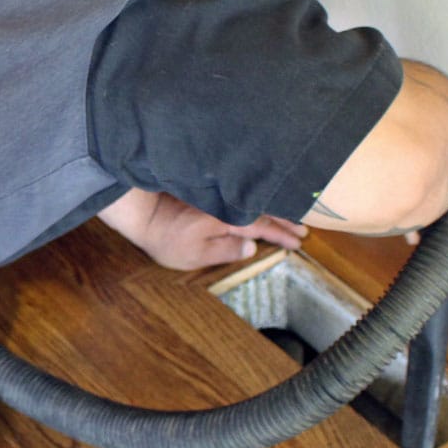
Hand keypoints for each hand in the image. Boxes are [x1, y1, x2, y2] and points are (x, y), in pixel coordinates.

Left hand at [98, 190, 306, 269]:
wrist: (143, 213)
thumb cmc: (166, 239)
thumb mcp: (195, 254)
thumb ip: (225, 250)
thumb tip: (253, 246)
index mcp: (226, 219)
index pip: (262, 226)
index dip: (282, 234)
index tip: (299, 241)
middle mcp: (226, 204)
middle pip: (262, 210)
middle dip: (285, 219)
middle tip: (305, 228)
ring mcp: (219, 196)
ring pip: (253, 200)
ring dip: (273, 207)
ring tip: (291, 214)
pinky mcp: (210, 192)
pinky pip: (241, 194)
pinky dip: (256, 199)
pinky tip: (262, 202)